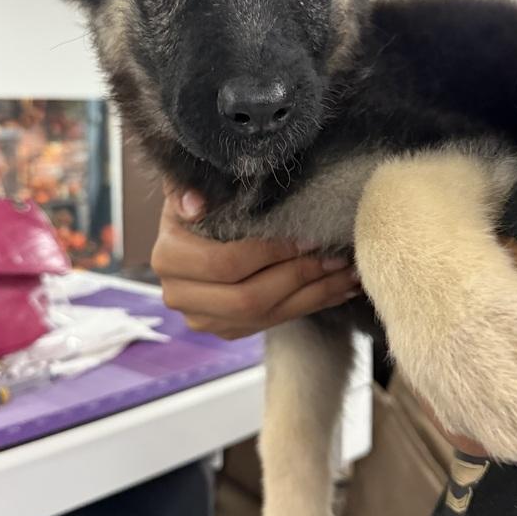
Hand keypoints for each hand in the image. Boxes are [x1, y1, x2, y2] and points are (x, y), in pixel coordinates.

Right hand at [150, 186, 360, 338]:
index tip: (308, 237)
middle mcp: (179, 296)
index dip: (269, 253)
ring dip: (314, 295)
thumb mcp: (197, 184)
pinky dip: (312, 304)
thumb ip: (190, 185)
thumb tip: (195, 204)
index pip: (225, 264)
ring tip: (348, 273)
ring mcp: (204, 320)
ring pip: (266, 316)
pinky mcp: (229, 331)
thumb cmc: (205, 198)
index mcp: (168, 258)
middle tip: (335, 256)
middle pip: (247, 298)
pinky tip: (339, 288)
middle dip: (298, 276)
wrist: (199, 229)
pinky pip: (276, 322)